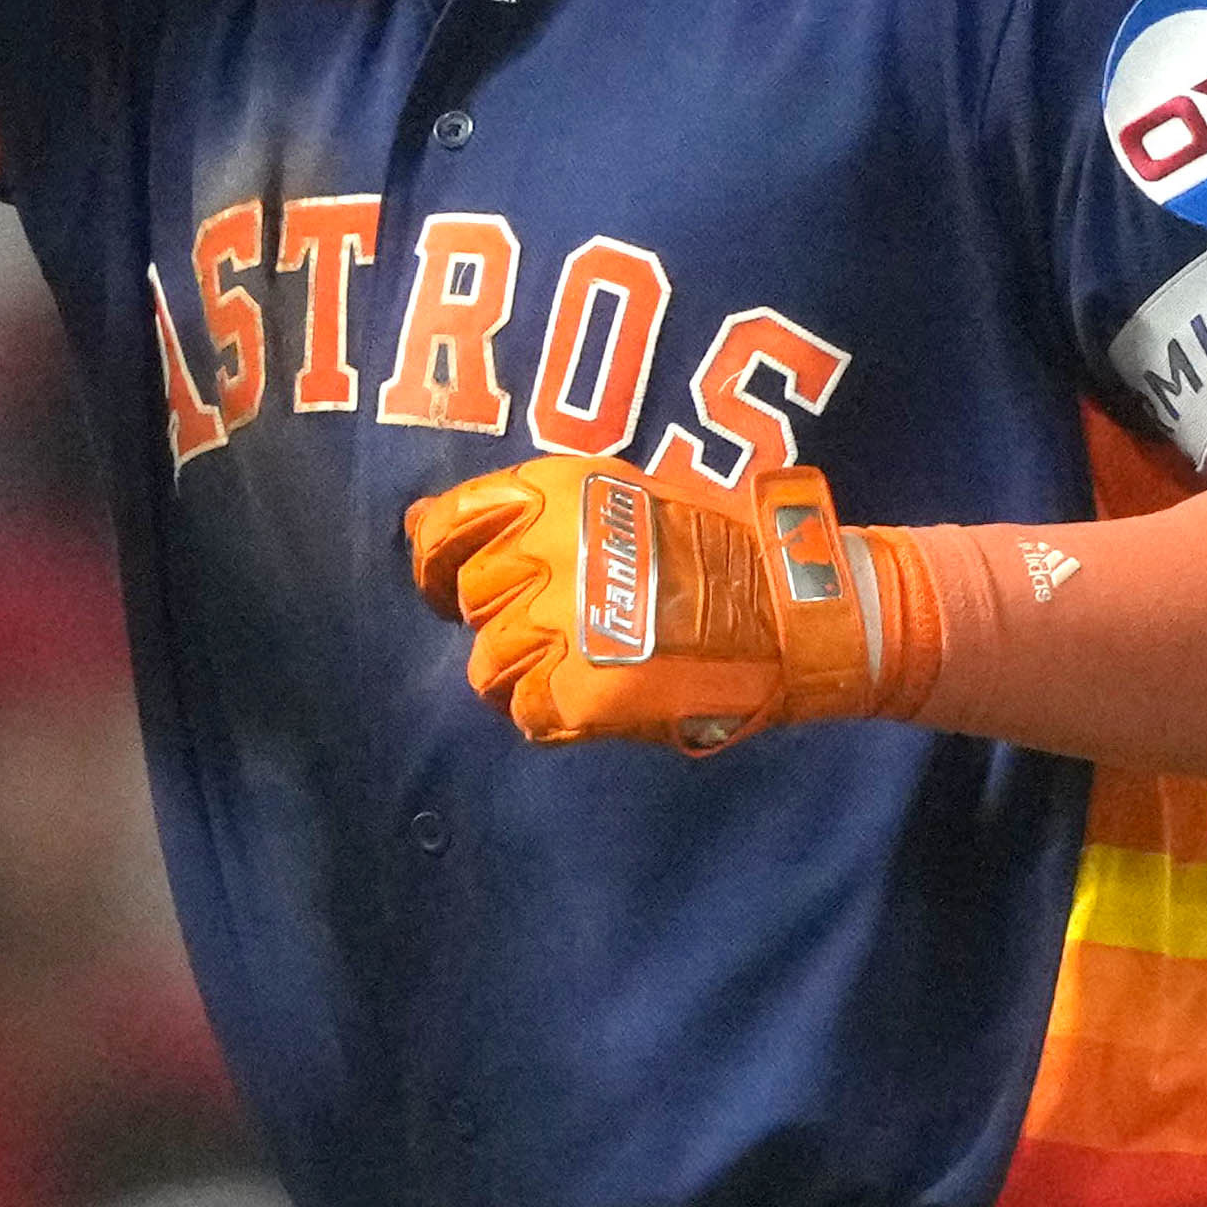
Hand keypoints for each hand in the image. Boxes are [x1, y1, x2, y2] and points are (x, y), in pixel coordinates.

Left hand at [404, 460, 925, 753]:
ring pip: (489, 667)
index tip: (446, 586)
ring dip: (530, 673)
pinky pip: (527, 715)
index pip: (446, 527)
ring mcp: (563, 625)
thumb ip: (516, 514)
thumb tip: (411, 524)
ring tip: (595, 662)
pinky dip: (558, 714)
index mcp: (556, 491)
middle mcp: (548, 551)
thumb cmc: (715, 548)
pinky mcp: (582, 690)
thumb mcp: (616, 497)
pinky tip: (607, 693)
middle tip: (575, 627)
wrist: (796, 611)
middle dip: (507, 621)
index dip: (436, 562)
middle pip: (471, 603)